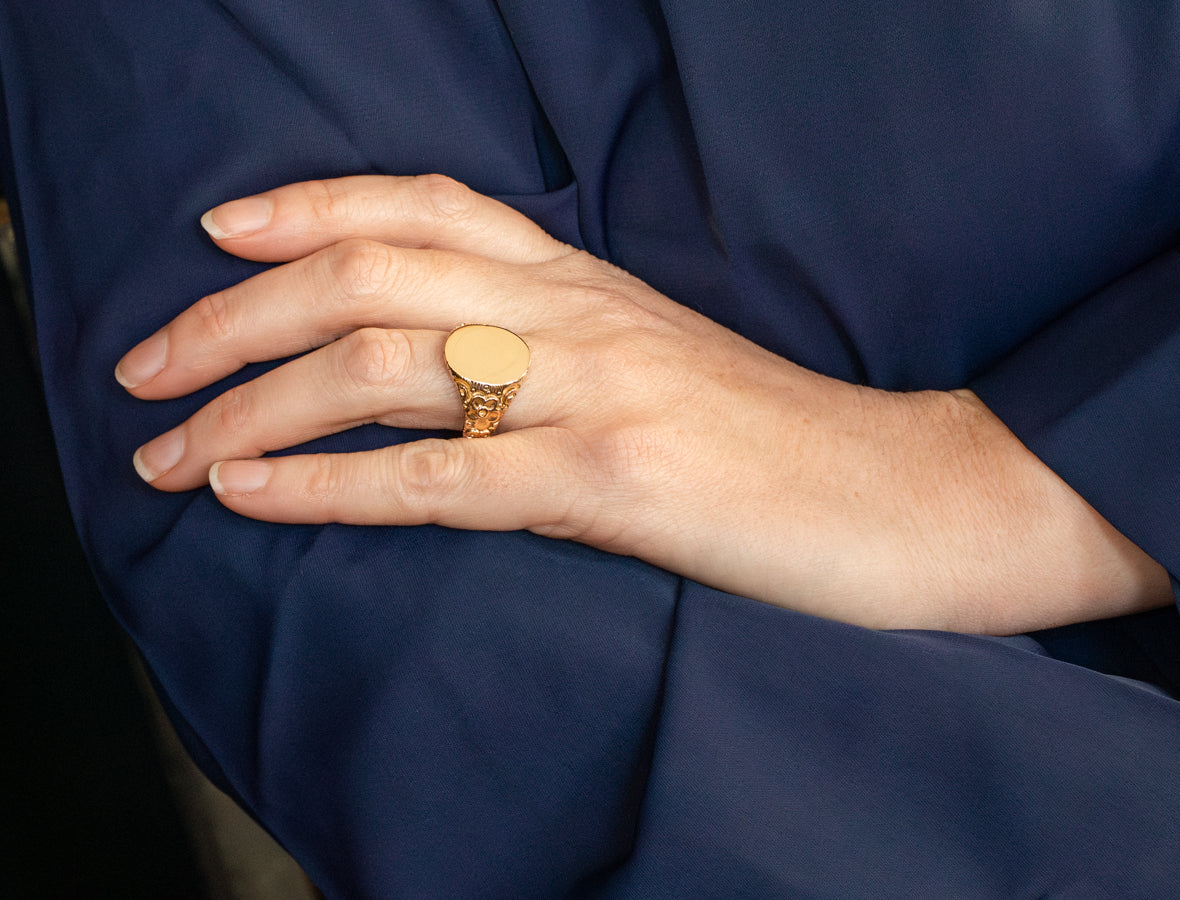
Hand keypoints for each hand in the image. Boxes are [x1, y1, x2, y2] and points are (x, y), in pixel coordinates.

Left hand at [116, 175, 1170, 632]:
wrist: (904, 495)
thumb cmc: (776, 442)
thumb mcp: (658, 366)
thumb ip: (558, 348)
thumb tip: (448, 374)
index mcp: (590, 280)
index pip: (426, 204)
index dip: (309, 205)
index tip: (221, 228)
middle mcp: (580, 314)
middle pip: (370, 273)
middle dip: (235, 316)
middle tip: (147, 369)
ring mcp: (593, 391)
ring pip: (380, 367)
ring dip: (250, 405)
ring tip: (168, 450)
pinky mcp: (611, 482)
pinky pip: (437, 475)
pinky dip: (327, 484)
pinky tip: (253, 492)